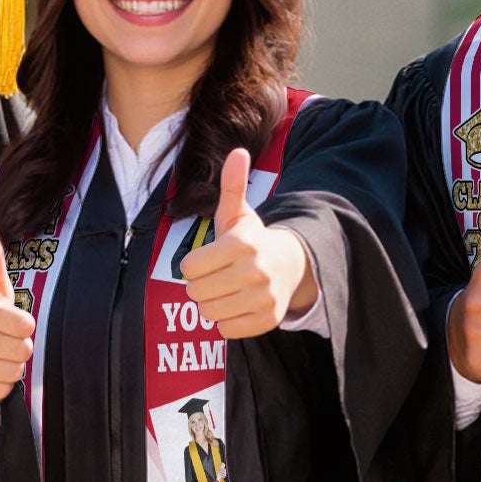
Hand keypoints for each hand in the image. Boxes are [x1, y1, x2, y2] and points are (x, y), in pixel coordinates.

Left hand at [178, 148, 314, 338]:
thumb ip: (232, 185)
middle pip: (196, 293)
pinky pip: (226, 330)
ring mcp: (264, 298)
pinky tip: (237, 304)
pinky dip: (226, 321)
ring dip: (211, 304)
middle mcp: (256, 272)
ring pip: (209, 313)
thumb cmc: (252, 240)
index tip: (207, 260)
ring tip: (226, 290)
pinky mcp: (268, 320)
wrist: (291, 266)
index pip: (189, 268)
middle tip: (216, 276)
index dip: (193, 265)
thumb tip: (237, 151)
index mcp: (243, 245)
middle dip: (200, 285)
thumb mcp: (239, 213)